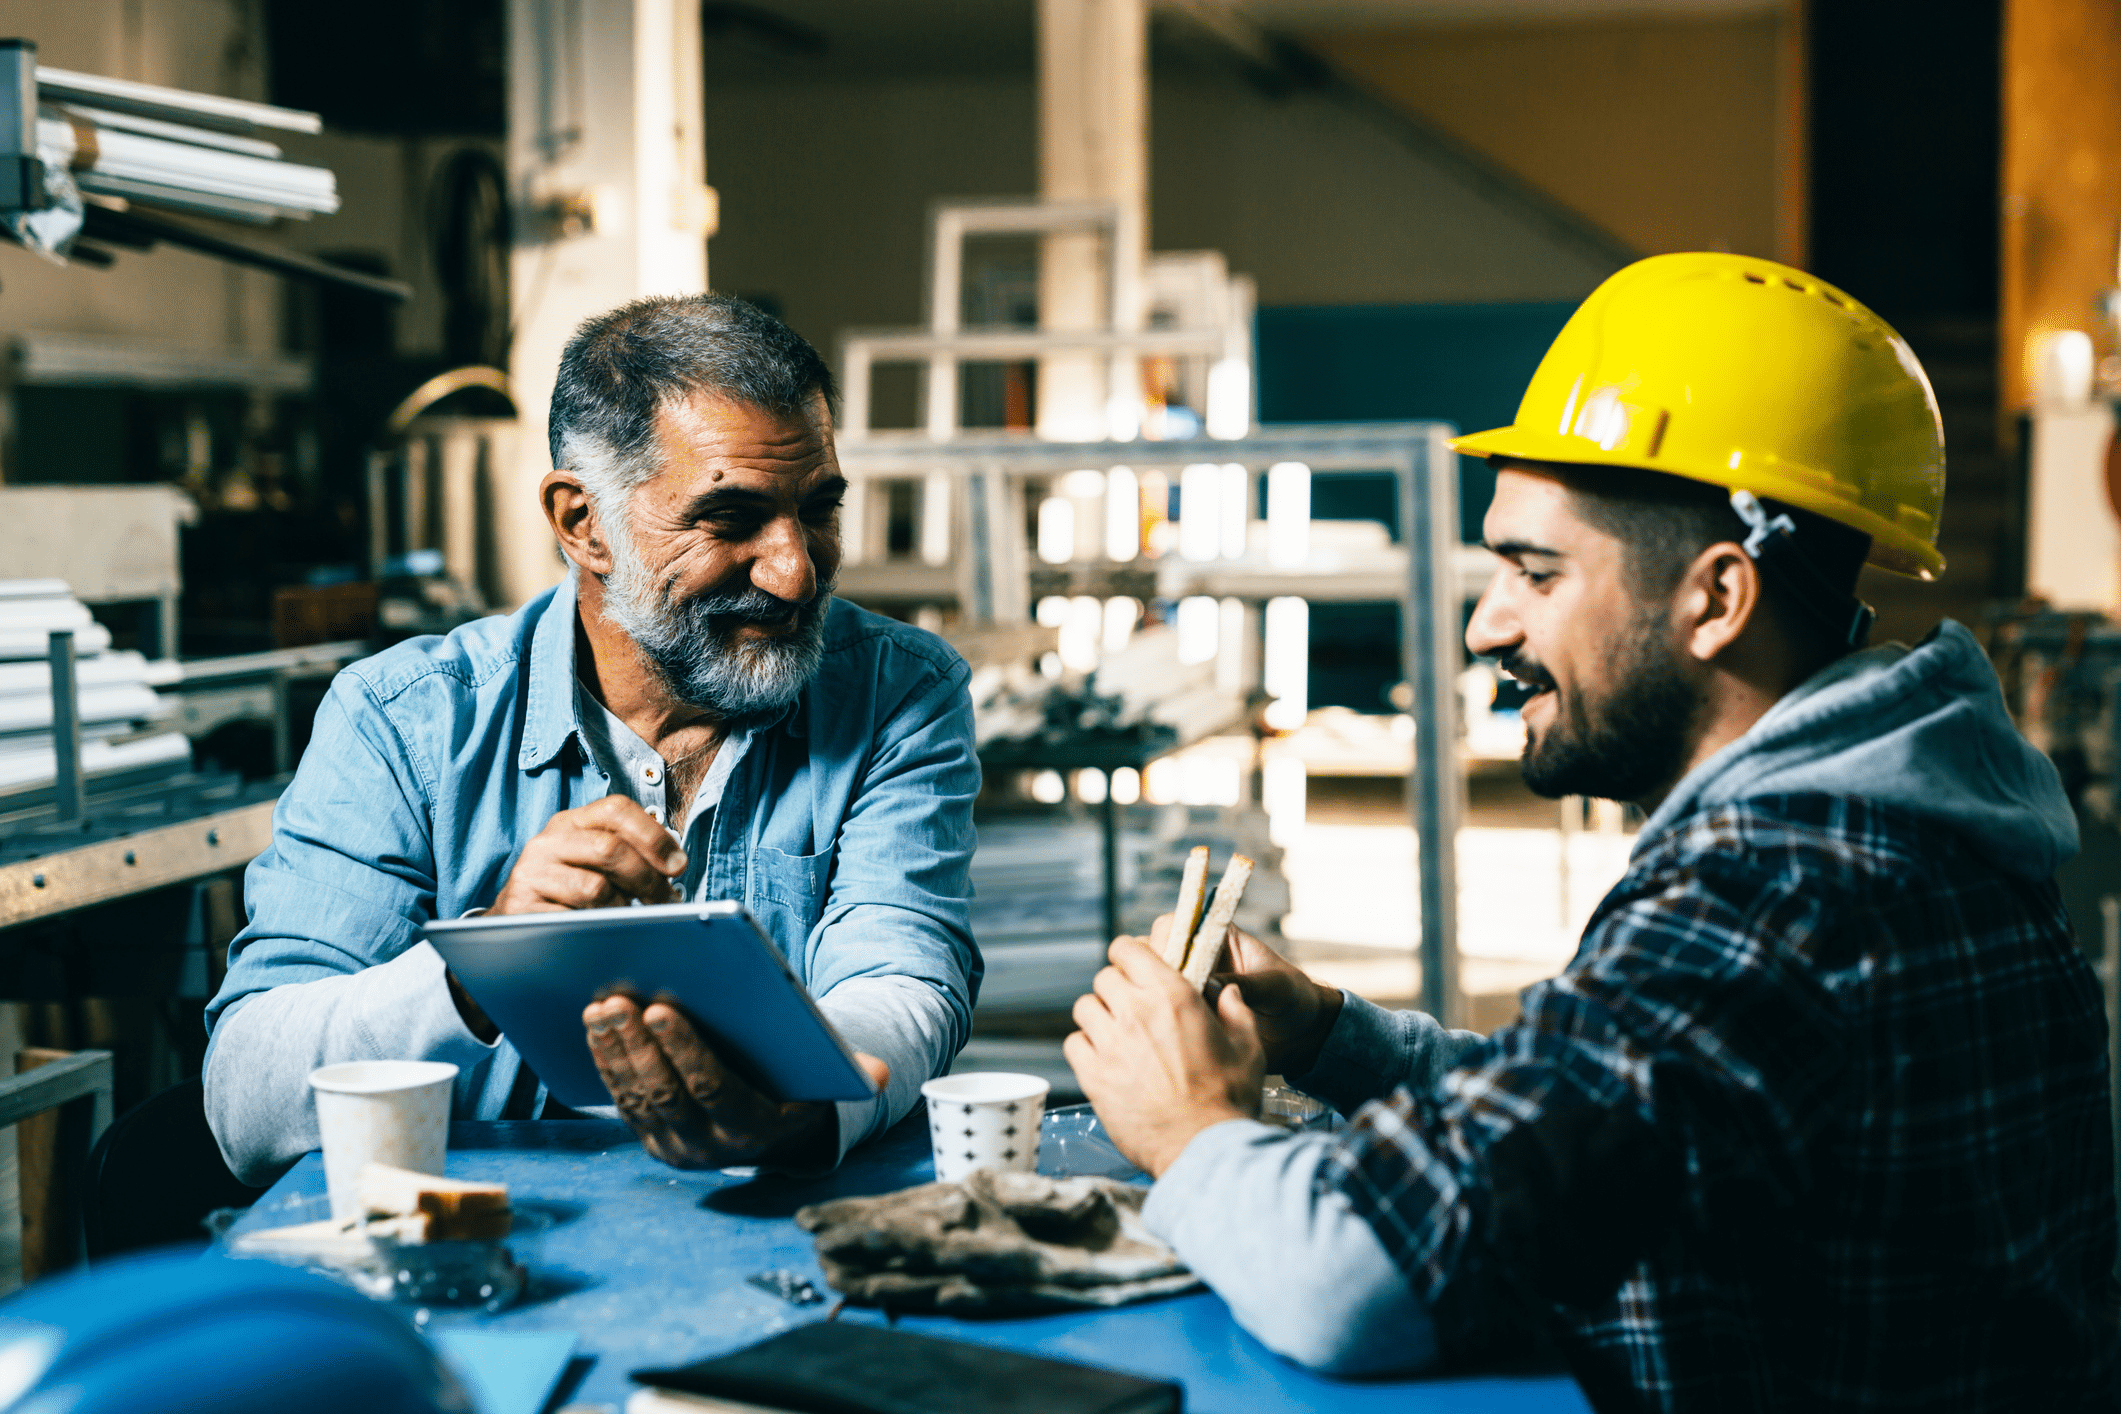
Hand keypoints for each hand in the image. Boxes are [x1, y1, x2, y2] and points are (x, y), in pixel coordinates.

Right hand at [490, 795, 686, 914]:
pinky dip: (596, 928)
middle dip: (647, 878)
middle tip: (665, 901)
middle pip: (610, 848)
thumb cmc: (568, 887)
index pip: (616, 809)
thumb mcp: (593, 860)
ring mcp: (531, 874)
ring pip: (595, 888)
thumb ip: (629, 853)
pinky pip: (574, 920)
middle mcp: (547, 842)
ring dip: (622, 908)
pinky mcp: (522, 908)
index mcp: (570, 822)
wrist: (515, 915)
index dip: (653, 836)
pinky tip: (600, 930)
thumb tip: (675, 865)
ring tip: (626, 917)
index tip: (678, 866)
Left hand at [584, 993, 890, 1170]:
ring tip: (602, 1007)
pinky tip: (597, 1027)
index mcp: (753, 1132)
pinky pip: (622, 1101)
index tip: (662, 1008)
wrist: (778, 1130)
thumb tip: (882, 1073)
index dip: (685, 1050)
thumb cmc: (799, 1082)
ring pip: (637, 1098)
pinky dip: (607, 1063)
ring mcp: (676, 1148)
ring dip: (614, 1051)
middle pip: (665, 1093)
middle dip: (638, 1046)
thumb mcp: (824, 1077)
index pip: (711, 1090)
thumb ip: (848, 1070)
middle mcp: (710, 1149)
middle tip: (619, 1000)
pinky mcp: (651, 1139)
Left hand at [1063, 936, 1265, 1177]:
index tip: (1135, 967)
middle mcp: (1136, 1012)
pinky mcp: (1093, 1076)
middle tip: (1130, 1007)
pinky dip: (1085, 1048)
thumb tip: (1229, 993)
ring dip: (1098, 1016)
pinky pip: (1074, 1044)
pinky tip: (1104, 1060)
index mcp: (1173, 995)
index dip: (1129, 955)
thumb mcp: (1249, 1047)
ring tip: (1116, 1034)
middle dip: (1115, 988)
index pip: (1127, 949)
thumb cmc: (1229, 1099)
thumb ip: (1237, 1012)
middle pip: (1104, 977)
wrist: (1202, 1147)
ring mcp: (1110, 1044)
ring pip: (1085, 1008)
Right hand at [1139, 914, 1341, 1076]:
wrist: (1298, 1033)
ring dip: (1154, 996)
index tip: (1171, 965)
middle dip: (1155, 972)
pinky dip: (1160, 1018)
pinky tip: (1169, 1034)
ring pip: (1151, 982)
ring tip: (1171, 1019)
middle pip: (1154, 952)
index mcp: (1217, 938)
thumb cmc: (1292, 999)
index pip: (1177, 926)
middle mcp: (1197, 958)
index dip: (1166, 940)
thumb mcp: (1276, 988)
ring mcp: (1188, 986)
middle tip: (1171, 998)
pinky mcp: (1186, 1013)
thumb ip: (1247, 984)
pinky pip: (1162, 1010)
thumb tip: (1210, 985)